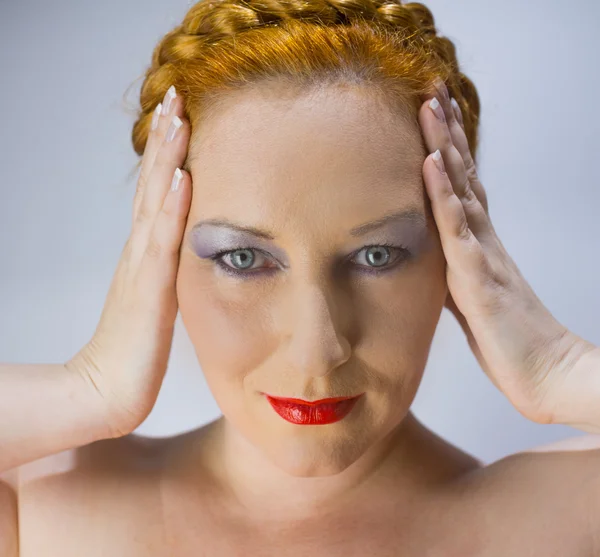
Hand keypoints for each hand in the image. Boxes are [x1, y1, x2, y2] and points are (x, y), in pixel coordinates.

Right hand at [65, 87, 192, 436]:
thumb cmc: (134, 349)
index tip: (177, 115)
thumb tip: (184, 256)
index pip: (156, 191)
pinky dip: (173, 205)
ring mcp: (143, 265)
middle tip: (175, 94)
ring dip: (169, 156)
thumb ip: (165, 274)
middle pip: (153, 183)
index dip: (165, 153)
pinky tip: (184, 176)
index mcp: (145, 253)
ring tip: (177, 115)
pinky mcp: (151, 288)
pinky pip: (163, 239)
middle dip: (165, 138)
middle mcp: (141, 250)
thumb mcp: (156, 300)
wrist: (111, 389)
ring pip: (157, 199)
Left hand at [417, 77, 589, 423]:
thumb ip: (454, 274)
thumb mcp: (471, 300)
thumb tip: (432, 260)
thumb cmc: (510, 342)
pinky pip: (458, 229)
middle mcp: (483, 241)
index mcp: (478, 246)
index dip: (447, 151)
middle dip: (445, 133)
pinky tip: (431, 164)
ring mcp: (483, 254)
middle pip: (462, 176)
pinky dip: (443, 195)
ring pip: (460, 190)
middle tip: (432, 91)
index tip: (433, 117)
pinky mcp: (480, 277)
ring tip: (430, 106)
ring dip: (443, 146)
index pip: (460, 189)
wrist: (545, 376)